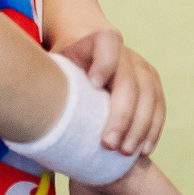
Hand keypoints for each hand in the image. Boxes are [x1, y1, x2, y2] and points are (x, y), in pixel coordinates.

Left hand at [56, 27, 164, 157]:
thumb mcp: (54, 66)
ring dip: (140, 127)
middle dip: (122, 115)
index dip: (104, 62)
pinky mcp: (152, 81)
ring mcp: (142, 66)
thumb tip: (34, 117)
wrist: (86, 49)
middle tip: (109, 145)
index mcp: (98, 41)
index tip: (94, 84)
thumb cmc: (65, 66)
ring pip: (149, 96)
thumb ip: (48, 82)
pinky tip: (144, 149)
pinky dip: (153, 128)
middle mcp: (125, 52)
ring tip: (126, 153)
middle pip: (129, 81)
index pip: (107, 44)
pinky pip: (159, 106)